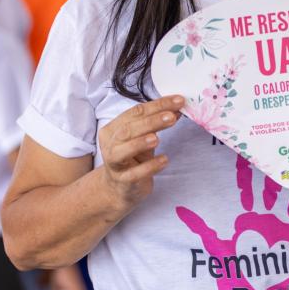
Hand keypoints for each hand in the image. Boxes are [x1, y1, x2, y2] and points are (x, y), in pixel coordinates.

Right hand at [98, 95, 182, 215]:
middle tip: (171, 117)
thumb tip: (177, 108)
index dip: (157, 105)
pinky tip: (164, 160)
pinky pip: (134, 174)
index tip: (178, 101)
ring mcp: (114, 164)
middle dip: (151, 121)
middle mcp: (110, 144)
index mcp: (114, 128)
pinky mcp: (123, 181)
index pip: (135, 112)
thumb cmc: (133, 157)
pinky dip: (149, 166)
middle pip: (128, 129)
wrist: (121, 188)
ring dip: (140, 143)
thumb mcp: (143, 137)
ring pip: (123, 151)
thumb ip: (156, 123)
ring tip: (157, 138)